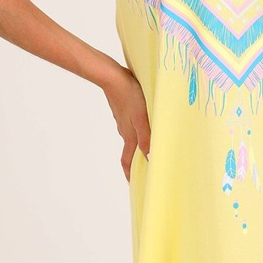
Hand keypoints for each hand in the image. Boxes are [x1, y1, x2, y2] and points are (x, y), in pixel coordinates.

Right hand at [101, 64, 150, 181]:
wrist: (112, 77)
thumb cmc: (129, 96)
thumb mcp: (141, 118)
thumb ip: (146, 137)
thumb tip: (149, 158)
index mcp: (129, 135)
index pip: (128, 160)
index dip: (130, 174)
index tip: (133, 185)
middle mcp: (125, 130)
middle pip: (130, 150)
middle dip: (136, 161)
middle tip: (145, 168)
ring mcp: (123, 119)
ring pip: (132, 136)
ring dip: (139, 144)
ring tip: (150, 147)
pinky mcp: (124, 109)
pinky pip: (132, 124)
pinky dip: (139, 130)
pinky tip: (146, 123)